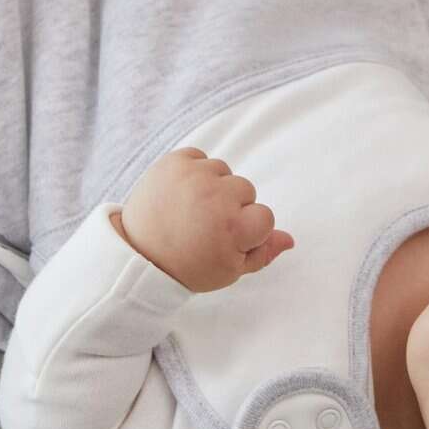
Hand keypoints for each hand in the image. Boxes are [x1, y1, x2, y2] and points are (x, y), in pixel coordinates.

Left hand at [110, 148, 294, 293]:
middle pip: (246, 190)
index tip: (226, 240)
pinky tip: (182, 194)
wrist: (138, 254)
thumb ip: (264, 254)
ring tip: (192, 209)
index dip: (248, 231)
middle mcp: (216, 196)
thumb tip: (289, 239)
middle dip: (232, 207)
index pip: (265, 216)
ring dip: (214, 187)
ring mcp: (194, 175)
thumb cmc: (188, 266)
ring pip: (224, 172)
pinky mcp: (174, 161)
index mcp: (234, 227)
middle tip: (205, 226)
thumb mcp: (230, 271)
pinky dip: (194, 171)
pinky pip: (200, 157)